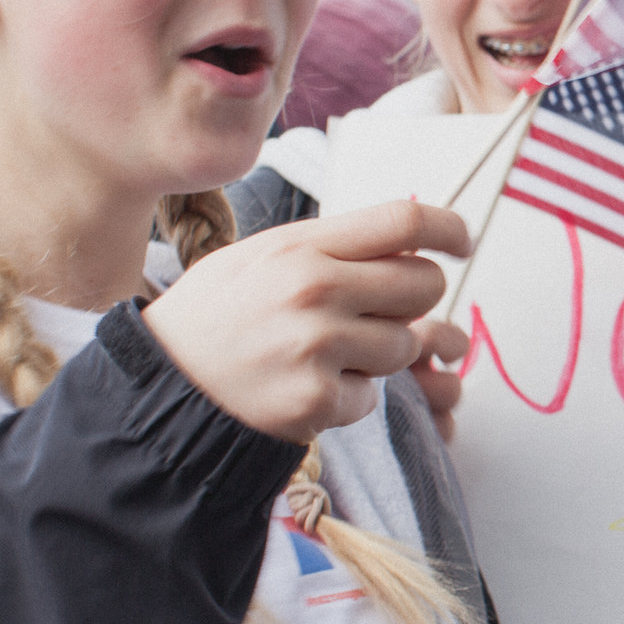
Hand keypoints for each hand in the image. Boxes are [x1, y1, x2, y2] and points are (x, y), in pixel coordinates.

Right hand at [145, 201, 470, 442]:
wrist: (162, 385)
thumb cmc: (217, 315)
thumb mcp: (262, 257)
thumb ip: (332, 247)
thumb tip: (409, 239)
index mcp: (303, 247)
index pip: (404, 221)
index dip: (448, 227)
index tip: (462, 241)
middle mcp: (316, 291)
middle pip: (424, 284)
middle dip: (415, 300)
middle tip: (380, 311)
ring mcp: (318, 348)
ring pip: (405, 346)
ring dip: (379, 355)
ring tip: (325, 353)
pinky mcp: (317, 402)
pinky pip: (372, 398)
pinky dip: (348, 398)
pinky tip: (304, 388)